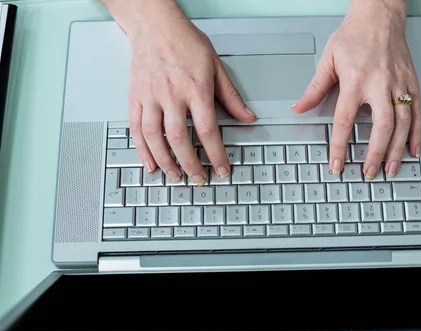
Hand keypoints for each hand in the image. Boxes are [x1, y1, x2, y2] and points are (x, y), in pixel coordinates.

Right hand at [117, 1, 255, 183]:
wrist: (154, 24)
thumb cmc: (185, 42)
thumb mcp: (216, 66)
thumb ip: (231, 96)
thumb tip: (247, 117)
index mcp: (195, 89)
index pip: (208, 130)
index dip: (216, 154)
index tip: (221, 169)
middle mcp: (171, 95)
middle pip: (179, 139)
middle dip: (190, 164)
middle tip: (198, 178)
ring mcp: (150, 97)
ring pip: (155, 137)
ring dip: (166, 161)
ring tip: (176, 176)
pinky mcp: (135, 98)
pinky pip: (136, 129)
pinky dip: (142, 150)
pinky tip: (150, 163)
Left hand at [292, 0, 420, 179]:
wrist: (379, 15)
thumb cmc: (354, 35)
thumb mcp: (328, 60)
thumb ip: (314, 88)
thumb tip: (299, 108)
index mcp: (355, 80)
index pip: (345, 120)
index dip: (339, 146)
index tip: (336, 165)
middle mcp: (379, 84)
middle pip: (381, 126)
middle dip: (376, 154)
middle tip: (370, 174)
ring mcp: (399, 84)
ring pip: (403, 122)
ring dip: (398, 149)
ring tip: (392, 169)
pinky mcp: (412, 82)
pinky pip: (418, 111)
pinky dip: (418, 133)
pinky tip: (414, 150)